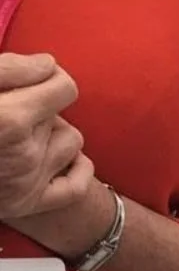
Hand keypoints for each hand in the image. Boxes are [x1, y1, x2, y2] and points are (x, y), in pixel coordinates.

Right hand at [0, 54, 90, 219]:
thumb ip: (11, 68)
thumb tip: (49, 66)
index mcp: (10, 119)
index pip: (66, 89)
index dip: (51, 79)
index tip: (35, 80)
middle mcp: (24, 154)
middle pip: (63, 115)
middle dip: (43, 108)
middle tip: (12, 110)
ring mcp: (28, 182)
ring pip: (73, 144)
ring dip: (55, 135)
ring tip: (25, 133)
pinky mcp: (28, 204)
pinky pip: (76, 187)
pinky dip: (76, 170)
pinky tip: (61, 158)